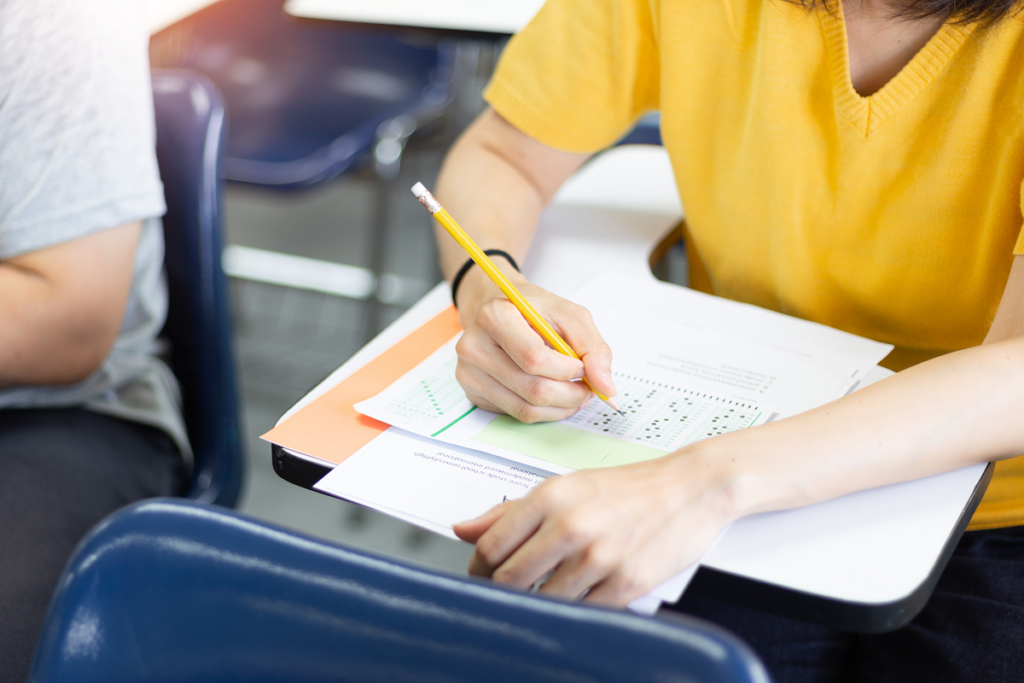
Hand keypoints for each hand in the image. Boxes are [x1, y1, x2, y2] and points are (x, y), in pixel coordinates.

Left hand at [453, 447, 735, 605]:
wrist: (691, 488)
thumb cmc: (628, 488)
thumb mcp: (566, 487)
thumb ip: (511, 511)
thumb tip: (463, 529)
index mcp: (550, 497)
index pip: (491, 548)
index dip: (479, 571)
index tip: (483, 579)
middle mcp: (570, 525)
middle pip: (510, 581)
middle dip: (504, 593)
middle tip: (511, 594)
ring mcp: (598, 557)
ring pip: (544, 602)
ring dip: (542, 604)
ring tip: (553, 591)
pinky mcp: (625, 583)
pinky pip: (583, 613)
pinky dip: (578, 610)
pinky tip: (584, 595)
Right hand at [454, 265, 617, 422]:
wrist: (502, 313)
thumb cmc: (533, 311)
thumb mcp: (569, 315)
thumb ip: (593, 348)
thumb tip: (606, 387)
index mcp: (494, 317)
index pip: (535, 359)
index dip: (567, 370)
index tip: (582, 365)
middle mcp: (474, 347)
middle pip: (533, 389)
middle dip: (572, 394)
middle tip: (588, 388)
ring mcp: (470, 374)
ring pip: (527, 409)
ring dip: (561, 407)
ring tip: (575, 391)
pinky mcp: (474, 393)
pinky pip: (517, 414)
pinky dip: (544, 411)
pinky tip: (553, 394)